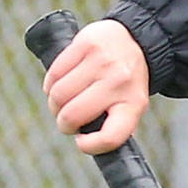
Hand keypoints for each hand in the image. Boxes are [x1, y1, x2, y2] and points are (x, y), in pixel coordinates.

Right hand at [43, 18, 149, 153]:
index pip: (110, 136)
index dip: (90, 146)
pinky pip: (54, 74)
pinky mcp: (85, 45)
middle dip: (63, 123)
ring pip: (58, 95)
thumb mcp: (130, 105)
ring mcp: (102, 62)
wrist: (136, 42)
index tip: (81, 142)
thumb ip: (112, 123)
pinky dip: (50, 85)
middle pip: (73, 116)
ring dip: (54, 104)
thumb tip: (86, 143)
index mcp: (134, 104)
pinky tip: (59, 85)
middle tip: (67, 120)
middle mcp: (119, 82)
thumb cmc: (127, 83)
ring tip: (63, 102)